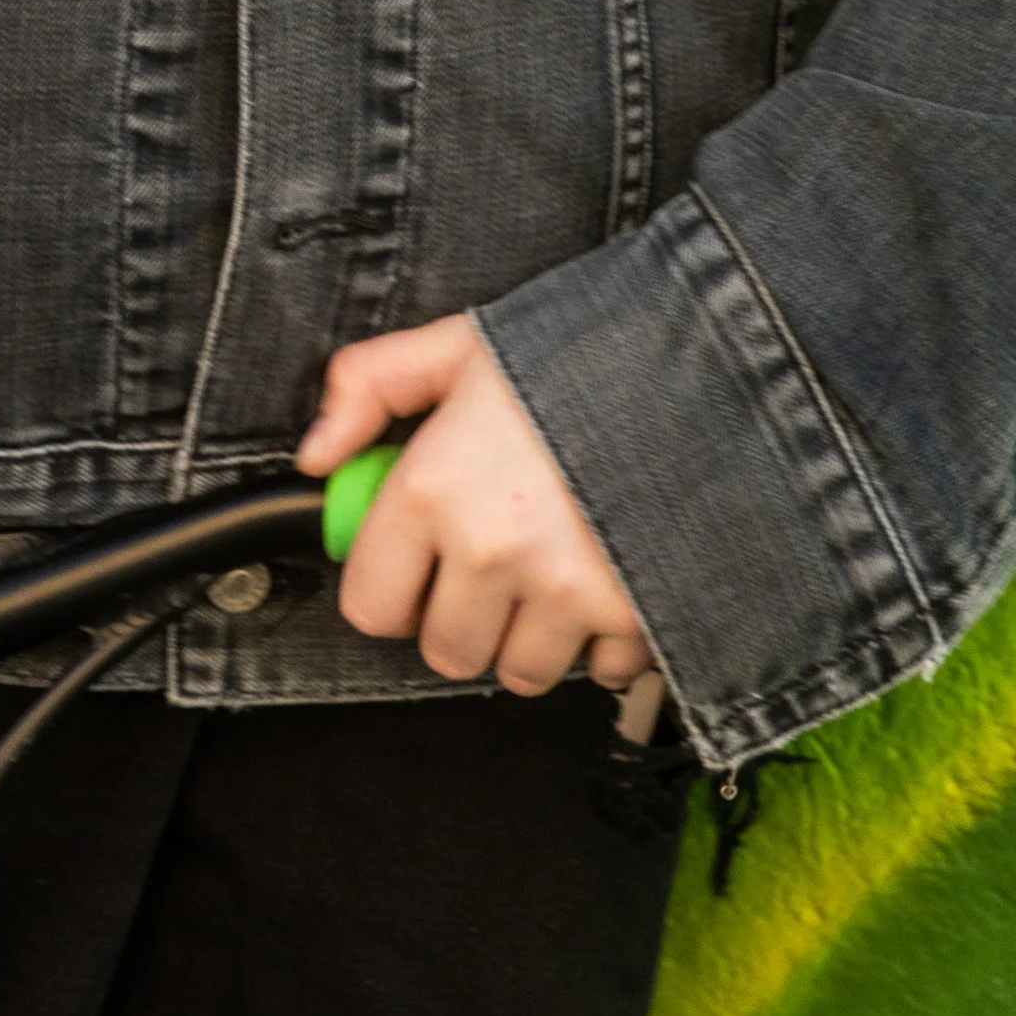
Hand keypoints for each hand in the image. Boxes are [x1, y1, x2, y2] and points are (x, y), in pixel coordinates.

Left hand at [297, 309, 654, 698]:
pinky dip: (599, 642)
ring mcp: (564, 592)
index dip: (388, 584)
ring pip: (518, 671)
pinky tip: (603, 579)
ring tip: (548, 567)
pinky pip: (596, 672)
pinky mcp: (632, 617)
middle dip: (460, 613)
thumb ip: (372, 385)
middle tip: (488, 560)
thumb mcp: (459, 343)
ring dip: (528, 634)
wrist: (698, 358)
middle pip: (445, 650)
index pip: (370, 604)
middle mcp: (492, 550)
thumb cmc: (576, 348)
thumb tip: (316, 453)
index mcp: (434, 487)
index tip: (412, 562)